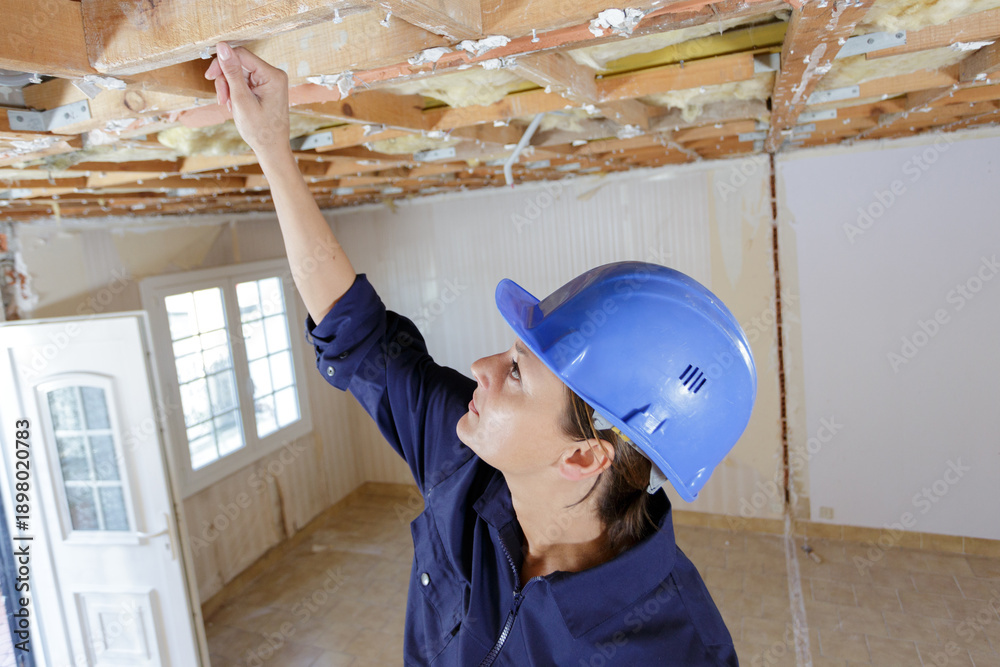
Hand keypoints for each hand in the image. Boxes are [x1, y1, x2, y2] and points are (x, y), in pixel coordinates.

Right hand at [205, 42, 290, 157]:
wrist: (271, 148)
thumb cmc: (260, 129)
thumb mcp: (241, 99)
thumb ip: (231, 72)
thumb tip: (222, 46)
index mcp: (272, 75)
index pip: (242, 55)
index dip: (222, 63)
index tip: (209, 76)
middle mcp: (273, 75)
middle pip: (239, 64)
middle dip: (226, 80)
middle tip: (222, 99)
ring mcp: (269, 81)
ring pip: (239, 74)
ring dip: (229, 88)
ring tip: (229, 105)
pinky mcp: (264, 88)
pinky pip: (244, 82)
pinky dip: (235, 92)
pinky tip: (234, 105)